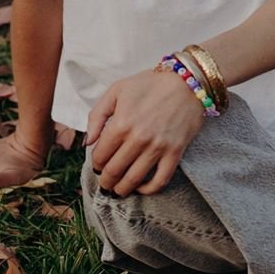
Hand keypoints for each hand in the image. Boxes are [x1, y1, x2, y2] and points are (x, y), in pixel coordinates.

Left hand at [84, 68, 204, 197]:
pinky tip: (141, 188)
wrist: (187, 82)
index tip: (98, 166)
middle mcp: (138, 138)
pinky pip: (160, 180)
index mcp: (121, 123)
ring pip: (134, 179)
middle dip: (106, 181)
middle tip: (105, 184)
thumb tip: (87, 142)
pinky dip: (148, 190)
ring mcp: (157, 147)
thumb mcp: (116, 90)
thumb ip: (97, 115)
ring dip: (122, 189)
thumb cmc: (149, 84)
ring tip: (118, 191)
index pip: (100, 155)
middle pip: (114, 171)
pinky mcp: (175, 153)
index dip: (96, 164)